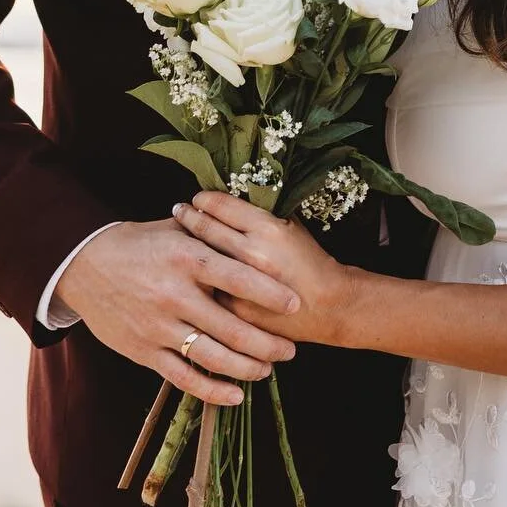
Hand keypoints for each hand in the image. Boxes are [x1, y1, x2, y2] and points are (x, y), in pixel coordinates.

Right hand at [54, 216, 300, 405]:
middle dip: (268, 342)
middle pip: (232, 327)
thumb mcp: (175, 230)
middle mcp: (174, 294)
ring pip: (212, 357)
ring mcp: (158, 326)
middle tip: (291, 348)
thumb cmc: (138, 243)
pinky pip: (183, 377)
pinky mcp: (144, 351)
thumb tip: (254, 232)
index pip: (238, 277)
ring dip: (246, 368)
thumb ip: (213, 235)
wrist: (83, 264)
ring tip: (268, 369)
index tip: (295, 303)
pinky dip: (212, 391)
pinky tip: (236, 395)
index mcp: (186, 259)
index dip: (270, 293)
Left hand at [171, 192, 356, 347]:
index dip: (204, 199)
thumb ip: (261, 213)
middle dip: (188, 216)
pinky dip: (199, 278)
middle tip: (178, 210)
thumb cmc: (310, 261)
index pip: (221, 205)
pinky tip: (192, 272)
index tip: (196, 198)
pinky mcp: (236, 308)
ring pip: (201, 259)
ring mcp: (241, 283)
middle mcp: (251, 253)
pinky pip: (209, 287)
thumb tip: (227, 200)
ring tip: (178, 238)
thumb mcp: (291, 226)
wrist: (328, 305)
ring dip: (188, 245)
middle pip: (205, 228)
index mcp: (267, 228)